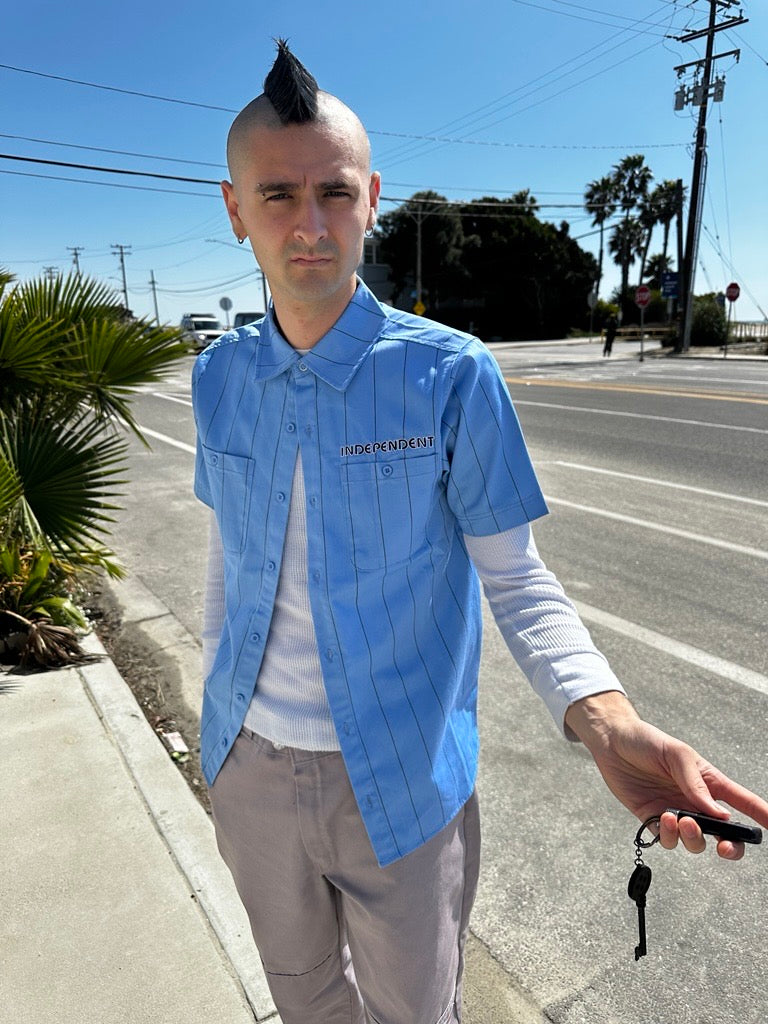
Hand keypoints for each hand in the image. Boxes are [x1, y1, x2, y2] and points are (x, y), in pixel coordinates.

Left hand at [564, 691, 767, 860]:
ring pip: (696, 842)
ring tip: (681, 819)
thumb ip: (696, 784)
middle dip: (731, 846)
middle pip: (725, 834)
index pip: (743, 801)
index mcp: (709, 781)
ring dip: (694, 838)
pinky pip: (668, 840)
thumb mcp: (676, 754)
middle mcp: (696, 801)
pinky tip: (664, 818)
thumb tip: (718, 815)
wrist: (611, 741)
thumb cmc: (647, 741)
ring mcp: (676, 812)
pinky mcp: (653, 819)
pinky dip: (670, 836)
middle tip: (724, 846)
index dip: (762, 815)